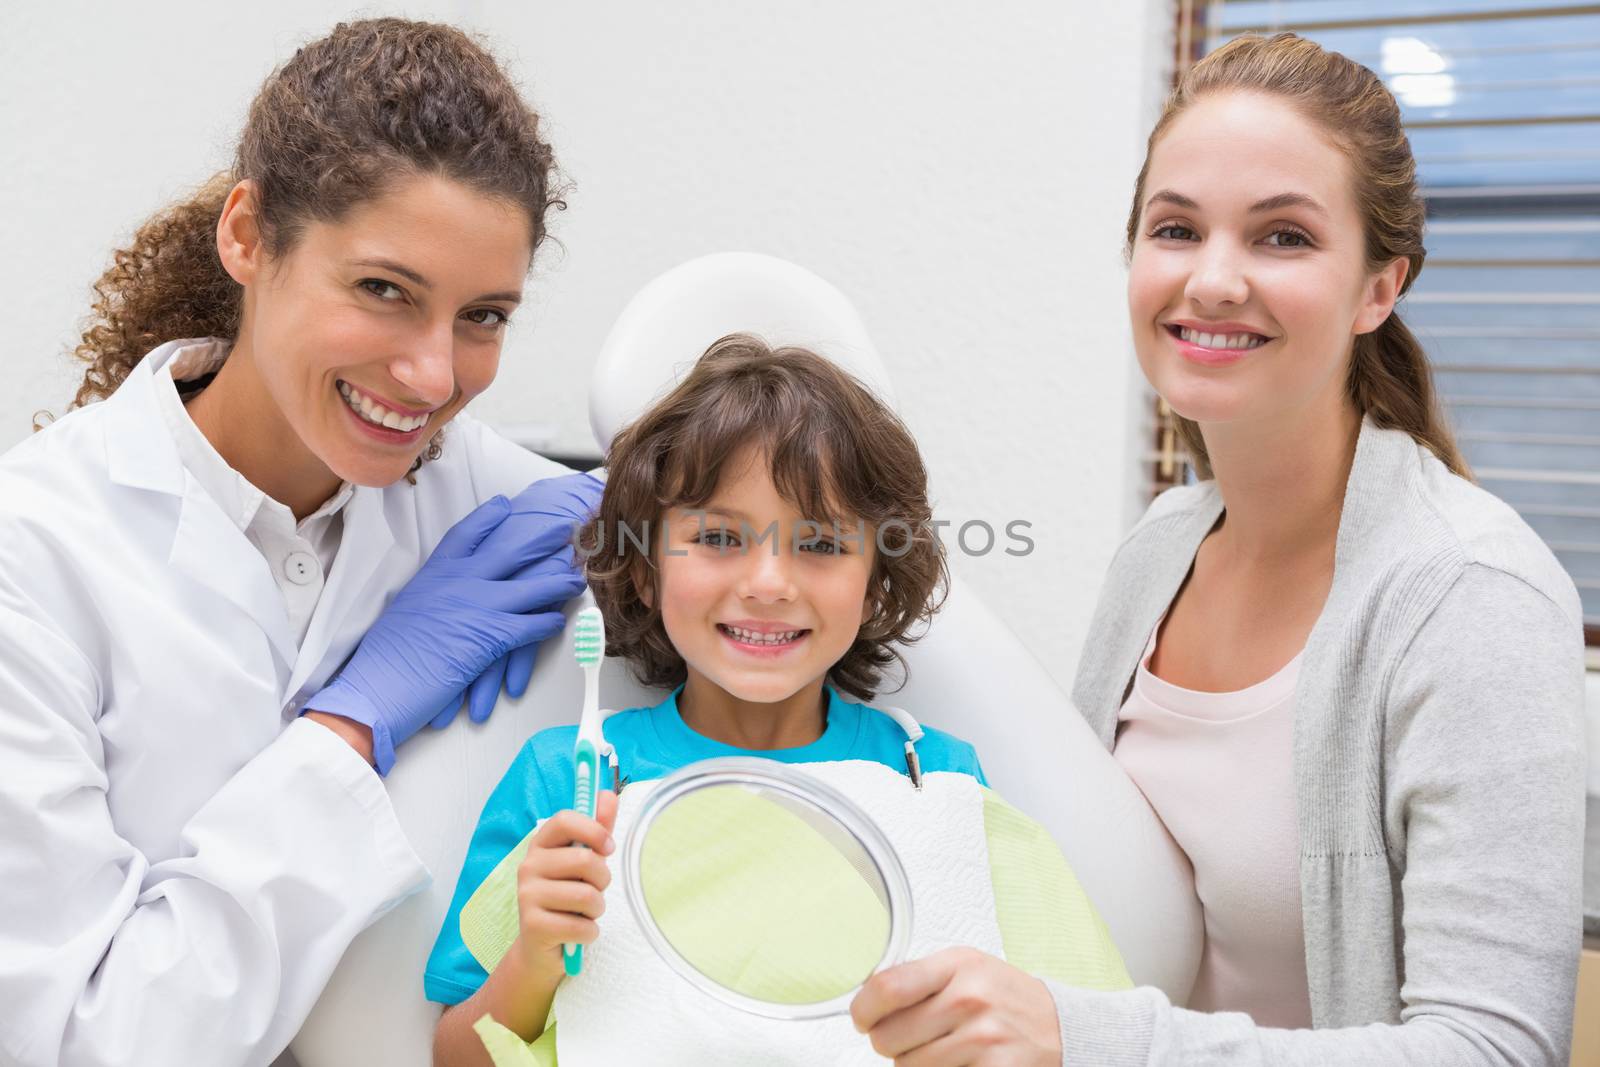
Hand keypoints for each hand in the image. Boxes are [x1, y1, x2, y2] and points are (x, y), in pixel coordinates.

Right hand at [304, 491, 585, 773]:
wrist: (377, 686)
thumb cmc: (384, 658)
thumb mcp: (406, 613)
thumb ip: (431, 599)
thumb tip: (442, 601)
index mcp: (434, 573)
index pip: (465, 534)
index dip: (487, 519)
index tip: (504, 505)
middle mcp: (458, 582)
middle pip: (510, 551)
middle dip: (541, 539)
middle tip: (564, 528)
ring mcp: (477, 606)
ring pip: (531, 586)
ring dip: (558, 583)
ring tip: (576, 578)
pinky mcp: (490, 636)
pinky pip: (531, 624)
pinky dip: (548, 623)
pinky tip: (559, 623)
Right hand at [514, 790, 619, 979]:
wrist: (540, 949)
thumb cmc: (566, 899)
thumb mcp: (582, 862)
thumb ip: (596, 830)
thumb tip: (608, 795)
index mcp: (541, 845)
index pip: (565, 819)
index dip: (594, 830)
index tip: (608, 847)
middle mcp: (528, 866)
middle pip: (584, 859)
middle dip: (603, 880)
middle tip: (595, 890)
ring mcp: (527, 896)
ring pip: (587, 896)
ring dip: (597, 909)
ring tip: (584, 913)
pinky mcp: (533, 926)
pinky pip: (582, 927)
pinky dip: (590, 933)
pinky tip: (576, 933)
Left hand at [851, 948, 1061, 1065]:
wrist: (1060, 1026)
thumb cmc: (1005, 997)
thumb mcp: (966, 968)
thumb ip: (920, 978)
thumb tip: (867, 996)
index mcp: (958, 965)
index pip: (887, 988)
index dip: (863, 1009)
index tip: (862, 1018)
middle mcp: (969, 999)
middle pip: (888, 1037)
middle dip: (889, 1043)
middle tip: (909, 1038)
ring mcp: (983, 1039)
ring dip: (914, 1064)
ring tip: (941, 1050)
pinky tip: (960, 1063)